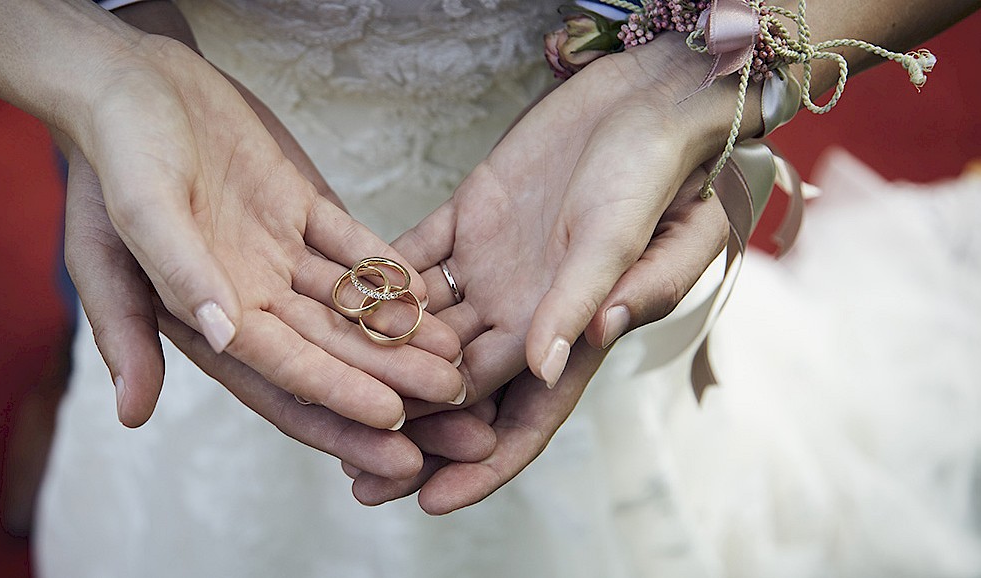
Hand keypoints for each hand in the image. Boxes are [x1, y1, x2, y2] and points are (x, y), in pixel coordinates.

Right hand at [61, 35, 462, 429]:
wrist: (131, 82)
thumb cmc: (117, 153)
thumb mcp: (133, 217)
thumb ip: (174, 279)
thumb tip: (219, 338)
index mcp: (203, 312)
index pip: (282, 371)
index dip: (337, 399)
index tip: (393, 422)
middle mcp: (244, 293)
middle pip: (329, 348)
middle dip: (389, 378)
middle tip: (453, 398)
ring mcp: (274, 250)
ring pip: (347, 303)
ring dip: (399, 330)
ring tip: (456, 351)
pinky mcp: (295, 207)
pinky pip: (350, 244)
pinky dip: (386, 267)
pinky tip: (428, 289)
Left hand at [354, 171, 729, 512]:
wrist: (641, 97)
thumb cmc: (652, 169)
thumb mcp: (624, 237)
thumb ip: (583, 298)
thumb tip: (544, 366)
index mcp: (569, 329)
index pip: (521, 414)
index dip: (480, 463)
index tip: (429, 501)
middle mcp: (525, 308)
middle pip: (458, 386)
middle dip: (411, 432)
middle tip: (356, 475)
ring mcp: (493, 266)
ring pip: (425, 330)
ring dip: (379, 363)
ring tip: (328, 398)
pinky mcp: (468, 218)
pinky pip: (412, 259)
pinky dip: (376, 284)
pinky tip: (331, 304)